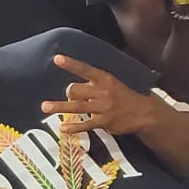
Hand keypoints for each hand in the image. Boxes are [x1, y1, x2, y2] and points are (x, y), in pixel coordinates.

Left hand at [41, 53, 155, 138]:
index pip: (85, 69)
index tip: (57, 59)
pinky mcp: (104, 122)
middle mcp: (103, 92)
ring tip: (45, 107)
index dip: (71, 64)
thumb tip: (74, 87)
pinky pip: (85, 124)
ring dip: (59, 107)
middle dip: (68, 93)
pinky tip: (63, 128)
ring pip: (76, 106)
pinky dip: (73, 127)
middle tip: (69, 97)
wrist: (144, 113)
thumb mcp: (113, 84)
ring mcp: (103, 107)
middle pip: (76, 90)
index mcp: (105, 79)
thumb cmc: (125, 96)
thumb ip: (95, 84)